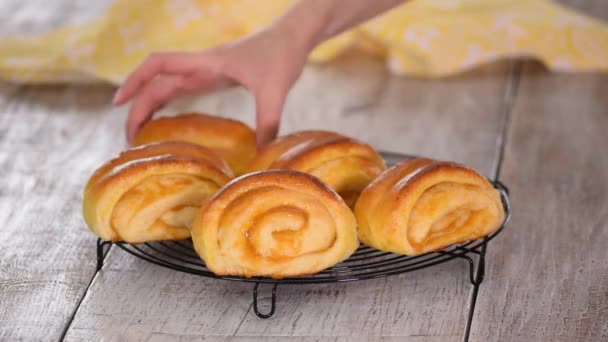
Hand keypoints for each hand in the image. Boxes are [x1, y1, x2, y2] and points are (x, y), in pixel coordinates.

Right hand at [113, 26, 309, 145]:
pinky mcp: (216, 77)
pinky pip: (184, 90)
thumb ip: (268, 121)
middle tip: (130, 139)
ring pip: (167, 87)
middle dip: (139, 107)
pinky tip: (166, 124)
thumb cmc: (281, 56)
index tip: (118, 102)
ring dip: (150, 107)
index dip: (135, 81)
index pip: (159, 65)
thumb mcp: (275, 91)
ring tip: (140, 136)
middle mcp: (201, 66)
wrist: (292, 37)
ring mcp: (207, 71)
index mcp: (206, 63)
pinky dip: (169, 105)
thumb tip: (260, 155)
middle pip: (157, 83)